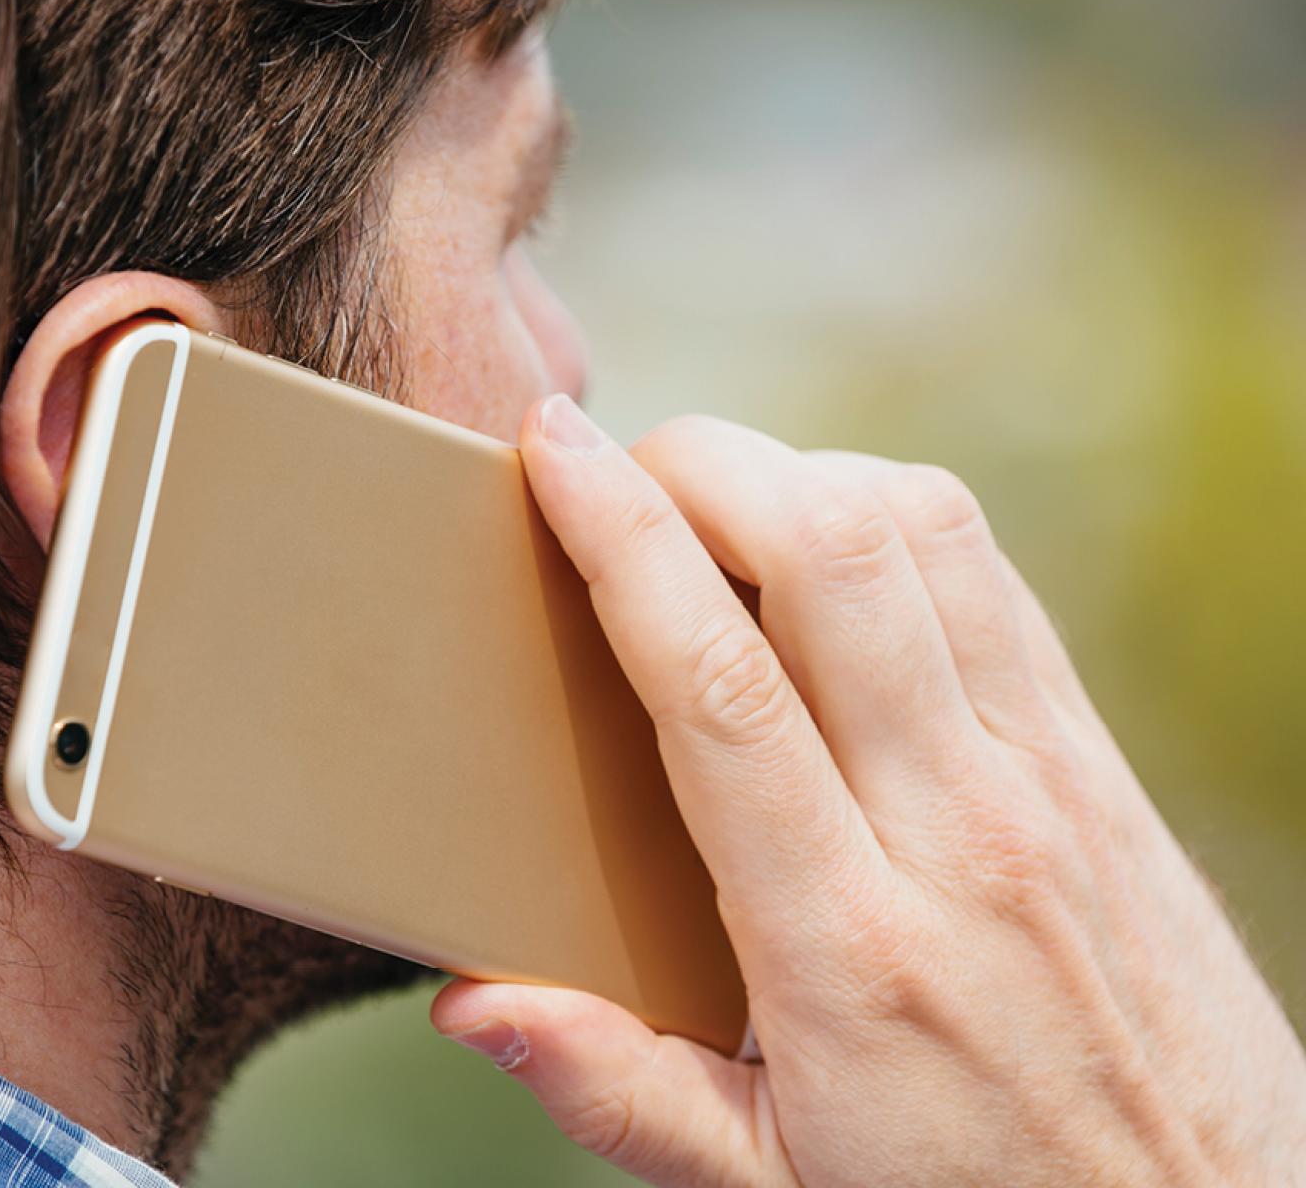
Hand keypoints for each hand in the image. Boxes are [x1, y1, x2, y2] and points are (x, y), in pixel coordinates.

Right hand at [431, 397, 1305, 1186]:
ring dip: (804, 472)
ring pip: (925, 535)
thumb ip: (618, 1091)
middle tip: (622, 460)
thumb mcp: (769, 1186)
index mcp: (842, 943)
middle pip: (831, 556)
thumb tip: (474, 1004)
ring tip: (719, 500)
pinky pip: (994, 578)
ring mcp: (1045, 778)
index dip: (622, 542)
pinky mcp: (1096, 760)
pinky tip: (834, 553)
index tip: (555, 456)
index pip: (717, 683)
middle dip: (707, 462)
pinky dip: (896, 519)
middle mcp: (957, 830)